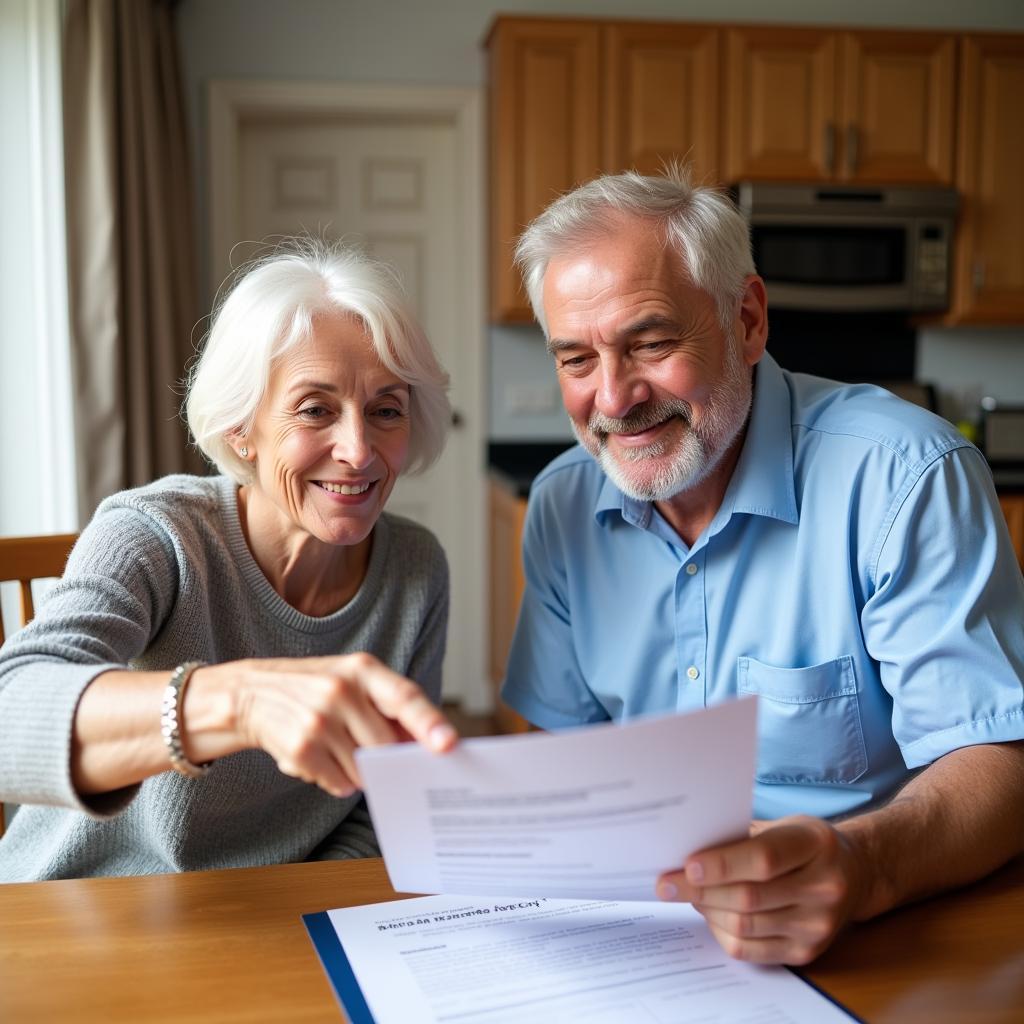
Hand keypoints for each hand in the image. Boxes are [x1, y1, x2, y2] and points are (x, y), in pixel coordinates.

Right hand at [210, 653, 456, 798]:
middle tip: (370, 751)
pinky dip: (335, 779)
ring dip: (356, 770)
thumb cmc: (313, 688)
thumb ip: (388, 707)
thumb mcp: (350, 680)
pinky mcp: (300, 748)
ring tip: (334, 746)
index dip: (430, 722)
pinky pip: (338, 782)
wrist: (249, 693)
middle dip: (385, 757)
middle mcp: (340, 690)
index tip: (449, 744)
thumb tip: (427, 744)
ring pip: (363, 769)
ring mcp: (318, 720)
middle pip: (385, 744)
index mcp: (361, 668)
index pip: (404, 697)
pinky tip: (318, 758)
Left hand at [656, 815, 865, 964]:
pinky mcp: (807, 953)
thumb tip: (687, 846)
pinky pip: (752, 950)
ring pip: (746, 925)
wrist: (854, 874)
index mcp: (815, 846)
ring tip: (688, 894)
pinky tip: (710, 914)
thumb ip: (743, 836)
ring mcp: (818, 925)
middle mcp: (823, 888)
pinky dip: (722, 932)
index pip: (763, 859)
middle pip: (749, 897)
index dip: (721, 864)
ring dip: (707, 910)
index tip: (686, 865)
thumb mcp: (783, 825)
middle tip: (667, 883)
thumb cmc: (805, 843)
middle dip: (700, 891)